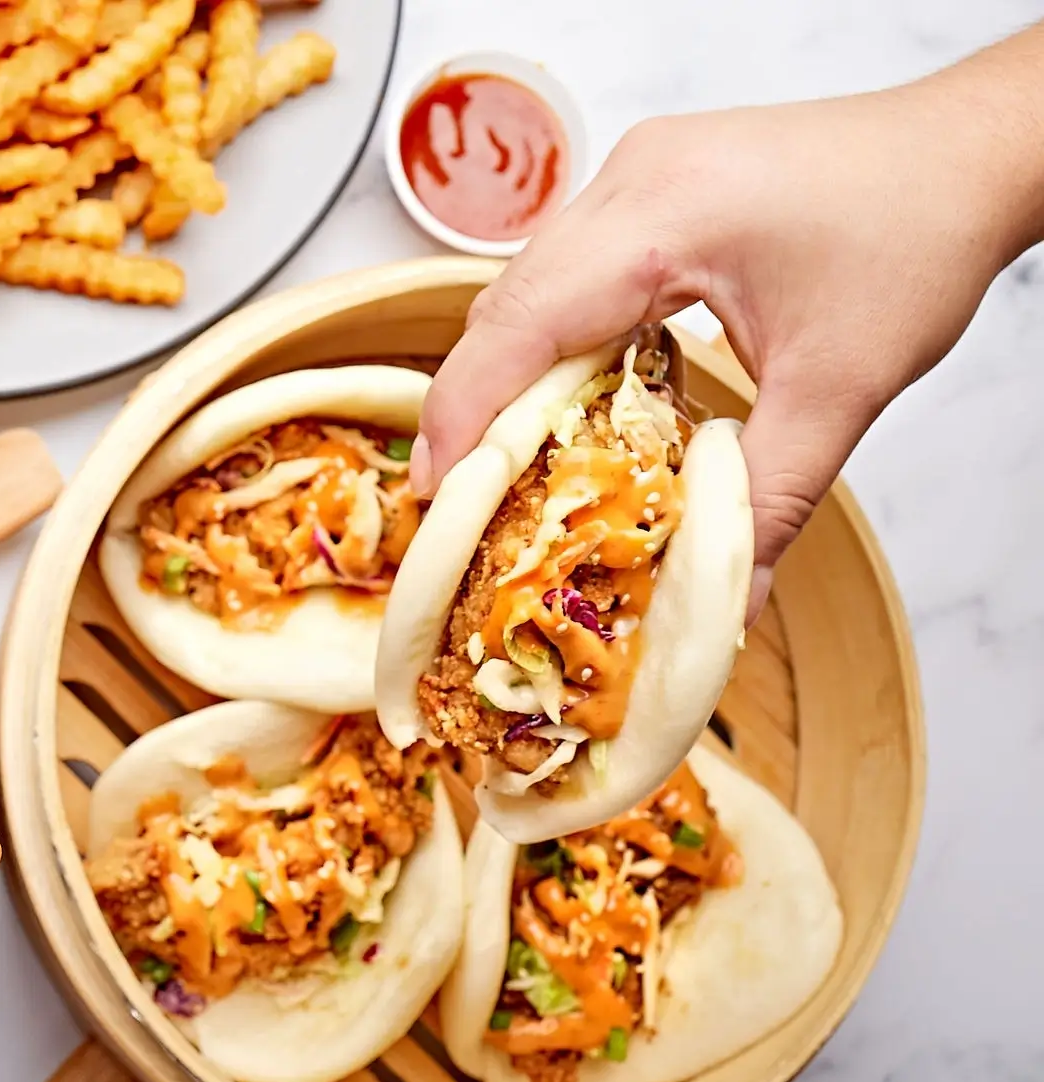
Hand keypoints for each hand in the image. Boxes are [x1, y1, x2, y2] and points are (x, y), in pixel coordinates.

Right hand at [411, 25, 1043, 617]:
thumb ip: (769, 500)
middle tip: (457, 501)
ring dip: (511, 374)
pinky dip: (555, 340)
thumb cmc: (919, 234)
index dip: (465, 413)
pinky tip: (568, 401)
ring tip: (502, 466)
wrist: (974, 150)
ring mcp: (635, 174)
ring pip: (529, 284)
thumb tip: (726, 604)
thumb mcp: (842, 386)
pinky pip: (569, 269)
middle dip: (473, 406)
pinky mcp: (650, 185)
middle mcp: (631, 179)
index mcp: (665, 215)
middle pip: (506, 302)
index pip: (522, 320)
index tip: (434, 495)